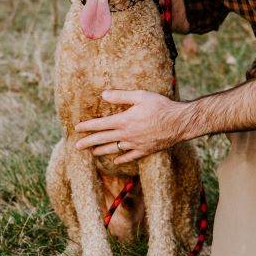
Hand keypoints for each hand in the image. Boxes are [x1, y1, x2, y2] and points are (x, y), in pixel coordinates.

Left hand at [74, 90, 189, 163]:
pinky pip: (130, 157)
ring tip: (92, 153)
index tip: (77, 128)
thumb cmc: (161, 106)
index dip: (87, 126)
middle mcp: (127, 135)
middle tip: (76, 146)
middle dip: (88, 142)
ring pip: (114, 149)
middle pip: (103, 139)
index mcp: (124, 120)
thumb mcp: (140, 96)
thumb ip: (121, 96)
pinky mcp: (145, 150)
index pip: (100, 125)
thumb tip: (103, 94)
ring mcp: (136, 144)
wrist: (179, 122)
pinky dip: (121, 159)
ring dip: (101, 151)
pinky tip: (115, 161)